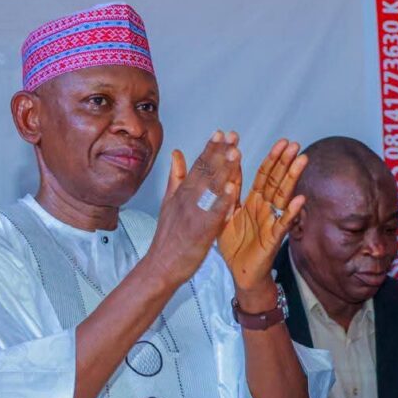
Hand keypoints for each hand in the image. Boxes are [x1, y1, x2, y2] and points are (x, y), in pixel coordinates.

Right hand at [145, 130, 240, 287]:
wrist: (161, 265)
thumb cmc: (168, 236)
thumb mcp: (168, 201)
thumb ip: (176, 176)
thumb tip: (177, 152)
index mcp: (182, 192)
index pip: (198, 165)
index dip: (210, 148)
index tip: (221, 132)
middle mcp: (187, 199)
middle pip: (206, 172)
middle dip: (220, 152)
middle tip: (233, 135)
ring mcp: (194, 214)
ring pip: (211, 189)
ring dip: (224, 170)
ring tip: (235, 152)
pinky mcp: (201, 231)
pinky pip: (214, 214)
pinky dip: (223, 201)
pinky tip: (233, 188)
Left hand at [218, 139, 306, 307]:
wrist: (239, 272)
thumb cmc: (235, 244)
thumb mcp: (227, 213)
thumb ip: (230, 192)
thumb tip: (229, 168)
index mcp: (254, 201)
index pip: (265, 175)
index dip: (273, 159)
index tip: (282, 142)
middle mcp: (266, 209)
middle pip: (277, 181)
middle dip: (286, 162)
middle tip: (295, 144)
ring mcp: (272, 222)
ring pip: (284, 197)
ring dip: (293, 179)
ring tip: (302, 161)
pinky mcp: (273, 239)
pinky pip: (283, 224)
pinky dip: (292, 212)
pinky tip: (300, 199)